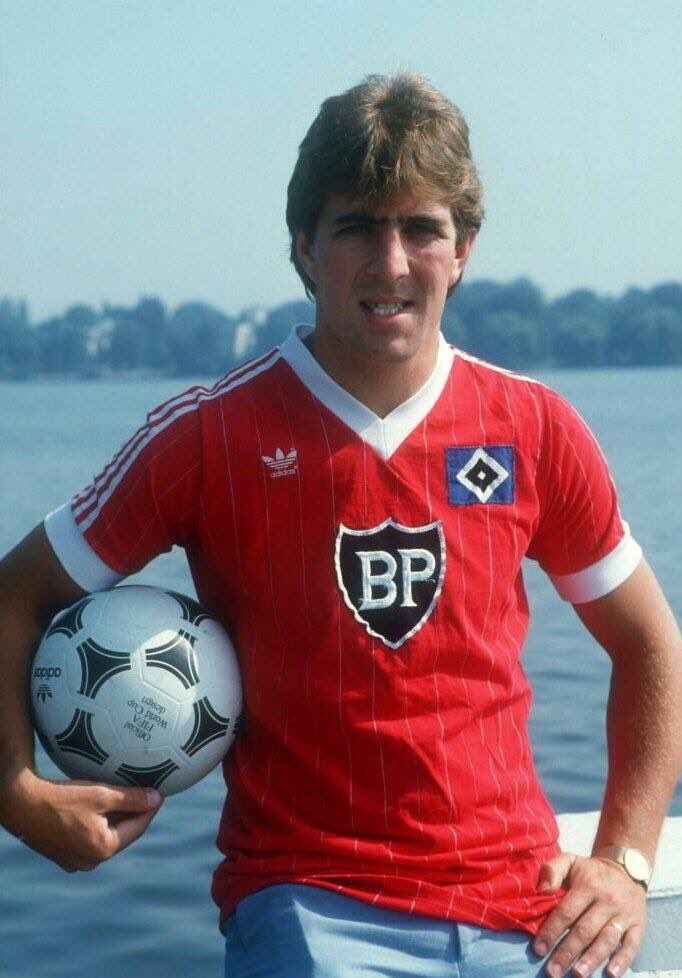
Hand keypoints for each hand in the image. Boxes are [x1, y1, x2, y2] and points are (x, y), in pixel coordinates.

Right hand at [1, 768, 163, 871]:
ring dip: (116, 820)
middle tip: (144, 793)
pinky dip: (98, 824)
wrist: (21, 804)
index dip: (150, 809)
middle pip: (123, 834)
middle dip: (134, 814)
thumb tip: (157, 798)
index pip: (138, 827)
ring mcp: (75, 861)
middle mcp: (90, 861)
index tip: (159, 793)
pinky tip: (98, 808)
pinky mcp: (63, 854)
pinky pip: (89, 839)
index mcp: (103, 849)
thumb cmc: (62, 798)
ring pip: (106, 837)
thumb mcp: (101, 794)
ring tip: (124, 798)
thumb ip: (131, 798)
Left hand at [533, 852, 645, 977]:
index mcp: (588, 885)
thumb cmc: (591, 872)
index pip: (567, 911)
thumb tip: (541, 889)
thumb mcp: (570, 861)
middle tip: (553, 971)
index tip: (539, 949)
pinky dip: (622, 961)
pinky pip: (632, 945)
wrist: (627, 869)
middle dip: (567, 952)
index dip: (552, 930)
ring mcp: (624, 914)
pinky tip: (611, 974)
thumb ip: (552, 869)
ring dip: (592, 959)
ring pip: (607, 939)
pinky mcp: (638, 926)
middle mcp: (607, 900)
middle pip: (585, 930)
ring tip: (577, 974)